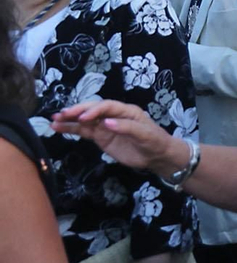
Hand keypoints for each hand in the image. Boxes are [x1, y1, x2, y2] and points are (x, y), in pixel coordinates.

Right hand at [51, 100, 186, 173]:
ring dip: (70, 119)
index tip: (82, 118)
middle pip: (93, 110)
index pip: (107, 106)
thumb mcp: (145, 134)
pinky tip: (59, 128)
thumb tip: (106, 122)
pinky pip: (85, 131)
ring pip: (85, 120)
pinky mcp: (101, 137)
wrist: (157, 155)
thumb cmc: (154, 141)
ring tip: (54, 119)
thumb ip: (127, 127)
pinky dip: (72, 129)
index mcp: (127, 111)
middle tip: (62, 114)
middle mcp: (114, 115)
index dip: (94, 110)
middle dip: (78, 111)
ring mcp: (106, 126)